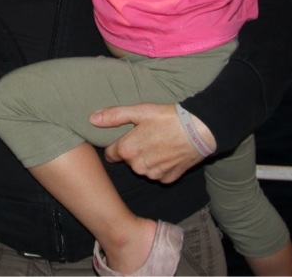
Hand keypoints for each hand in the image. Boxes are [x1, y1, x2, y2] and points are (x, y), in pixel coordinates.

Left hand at [89, 103, 213, 183]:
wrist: (199, 130)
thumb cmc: (168, 118)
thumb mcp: (140, 111)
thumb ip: (114, 116)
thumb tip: (92, 119)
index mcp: (127, 150)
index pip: (111, 154)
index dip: (118, 145)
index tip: (127, 137)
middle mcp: (138, 167)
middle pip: (128, 161)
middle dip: (134, 151)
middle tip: (147, 137)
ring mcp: (153, 175)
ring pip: (143, 168)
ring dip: (147, 159)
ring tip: (159, 143)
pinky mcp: (168, 179)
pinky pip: (158, 174)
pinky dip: (161, 166)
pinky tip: (169, 153)